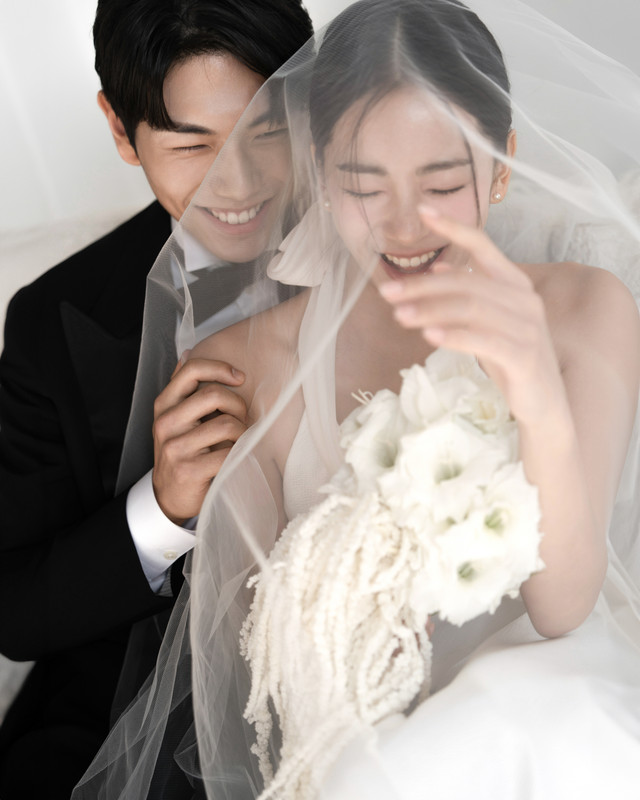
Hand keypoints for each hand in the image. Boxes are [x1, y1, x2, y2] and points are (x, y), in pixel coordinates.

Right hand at [152, 356, 247, 524]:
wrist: (169, 495)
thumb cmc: (180, 451)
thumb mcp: (174, 418)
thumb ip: (183, 389)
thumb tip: (189, 352)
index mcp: (164, 405)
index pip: (191, 370)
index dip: (220, 368)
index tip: (240, 377)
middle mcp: (166, 423)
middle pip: (214, 395)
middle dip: (238, 405)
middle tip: (243, 418)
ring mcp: (176, 447)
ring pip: (227, 424)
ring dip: (243, 432)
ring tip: (241, 440)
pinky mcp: (189, 469)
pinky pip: (229, 453)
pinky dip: (241, 454)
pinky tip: (238, 456)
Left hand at [379, 207, 565, 427]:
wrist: (543, 401)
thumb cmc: (511, 358)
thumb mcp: (488, 321)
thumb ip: (470, 293)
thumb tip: (437, 268)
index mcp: (515, 283)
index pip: (483, 246)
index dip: (454, 227)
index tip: (423, 211)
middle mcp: (525, 298)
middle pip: (466, 282)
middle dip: (422, 287)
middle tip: (389, 294)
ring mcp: (527, 327)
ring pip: (470, 308)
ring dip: (429, 310)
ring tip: (399, 317)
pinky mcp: (523, 356)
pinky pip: (483, 340)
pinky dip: (453, 336)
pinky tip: (428, 336)